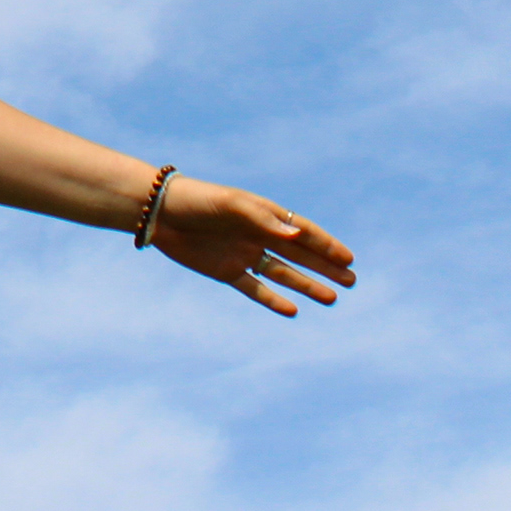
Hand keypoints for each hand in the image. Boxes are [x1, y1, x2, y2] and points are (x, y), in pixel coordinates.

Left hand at [149, 177, 354, 316]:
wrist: (159, 213)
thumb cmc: (198, 201)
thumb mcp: (232, 206)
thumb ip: (264, 220)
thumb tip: (298, 235)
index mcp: (263, 215)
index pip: (302, 232)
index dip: (325, 245)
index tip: (348, 259)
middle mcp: (257, 235)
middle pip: (299, 255)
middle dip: (325, 267)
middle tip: (351, 280)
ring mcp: (243, 254)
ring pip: (282, 273)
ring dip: (306, 285)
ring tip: (332, 298)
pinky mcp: (226, 271)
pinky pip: (255, 288)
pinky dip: (272, 299)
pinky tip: (293, 310)